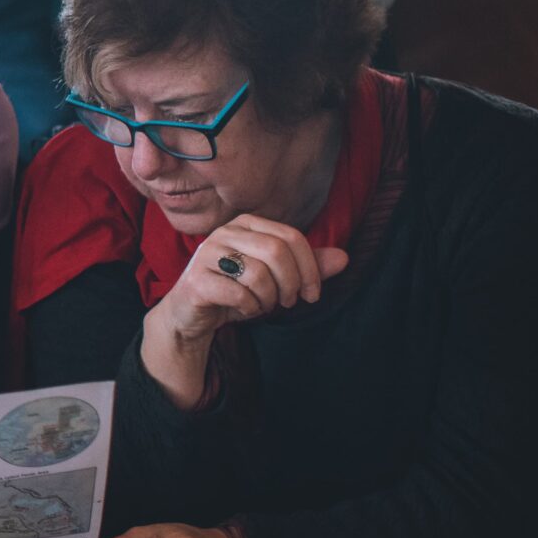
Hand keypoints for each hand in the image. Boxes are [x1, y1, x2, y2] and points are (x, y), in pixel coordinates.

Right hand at [142, 215, 347, 406]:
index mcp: (245, 224)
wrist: (192, 313)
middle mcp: (224, 232)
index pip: (291, 237)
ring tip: (263, 304)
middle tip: (289, 302)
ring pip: (258, 274)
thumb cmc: (237, 290)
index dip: (310, 268)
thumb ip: (307, 266)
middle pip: (276, 251)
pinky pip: (239, 293)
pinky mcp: (196, 280)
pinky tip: (244, 309)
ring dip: (269, 298)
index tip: (312, 294)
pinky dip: (250, 308)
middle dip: (291, 283)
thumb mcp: (277, 277)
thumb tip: (344, 258)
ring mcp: (206, 254)